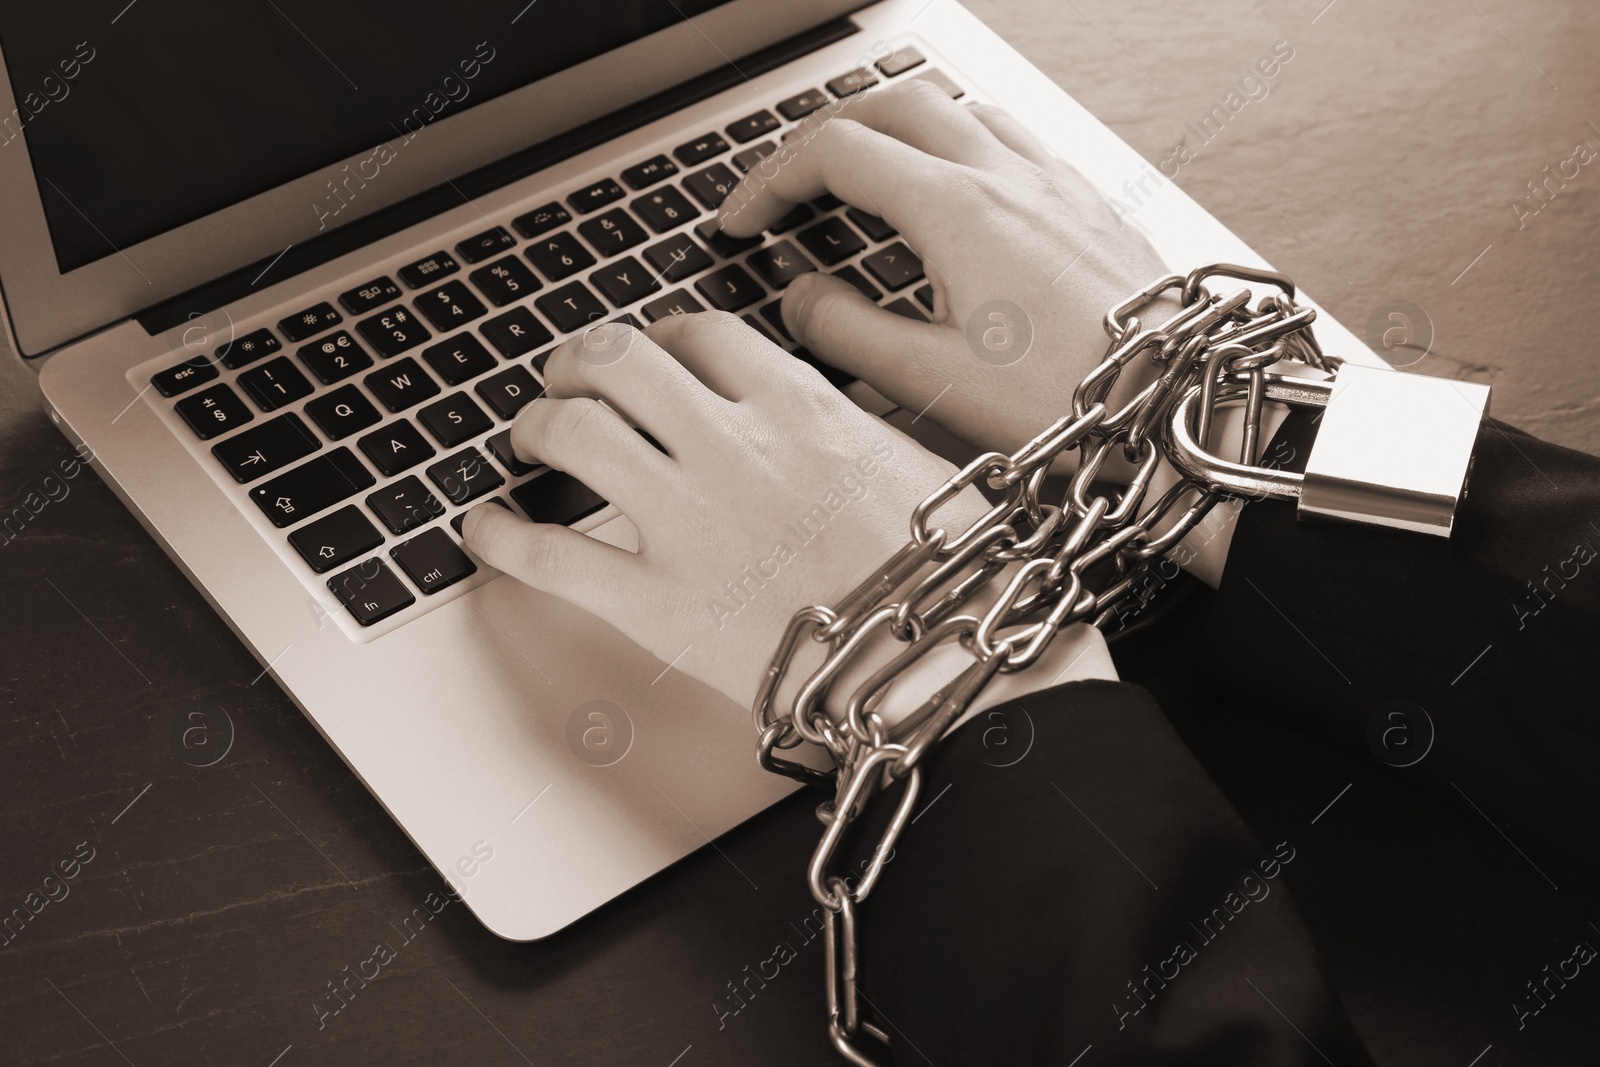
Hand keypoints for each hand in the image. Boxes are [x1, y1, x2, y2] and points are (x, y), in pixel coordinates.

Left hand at [461, 315, 995, 710]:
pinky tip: (485, 527)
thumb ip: (840, 424)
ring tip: (530, 435)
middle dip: (576, 362)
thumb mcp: (907, 461)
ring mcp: (687, 521)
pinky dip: (500, 534)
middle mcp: (732, 446)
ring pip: (571, 432)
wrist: (935, 661)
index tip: (653, 353)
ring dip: (535, 424)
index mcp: (796, 406)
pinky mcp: (655, 602)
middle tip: (566, 378)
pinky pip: (546, 554)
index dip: (660, 338)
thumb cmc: (940, 574)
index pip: (697, 334)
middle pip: (616, 363)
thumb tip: (810, 415)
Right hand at [719, 79, 1178, 459]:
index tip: (744, 221)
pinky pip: (1012, 136)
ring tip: (866, 173)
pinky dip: (959, 143)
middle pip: (893, 104)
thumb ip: (846, 332)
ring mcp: (1055, 181)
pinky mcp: (1088, 202)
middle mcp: (1007, 176)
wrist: (1182, 403)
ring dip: (896, 128)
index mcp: (957, 210)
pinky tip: (959, 190)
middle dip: (825, 134)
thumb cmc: (1071, 402)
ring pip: (957, 108)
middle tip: (790, 182)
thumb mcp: (932, 381)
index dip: (771, 181)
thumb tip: (800, 299)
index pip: (836, 154)